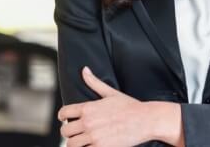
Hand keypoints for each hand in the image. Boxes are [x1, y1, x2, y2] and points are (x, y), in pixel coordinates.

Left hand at [59, 67, 179, 146]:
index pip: (63, 113)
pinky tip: (92, 146)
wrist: (146, 120)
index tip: (67, 120)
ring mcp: (94, 136)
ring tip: (83, 142)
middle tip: (77, 133)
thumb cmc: (131, 107)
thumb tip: (84, 70)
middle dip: (69, 132)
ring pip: (71, 144)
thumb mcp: (111, 93)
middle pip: (65, 131)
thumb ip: (95, 82)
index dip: (63, 117)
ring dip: (75, 143)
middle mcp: (88, 122)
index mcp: (89, 107)